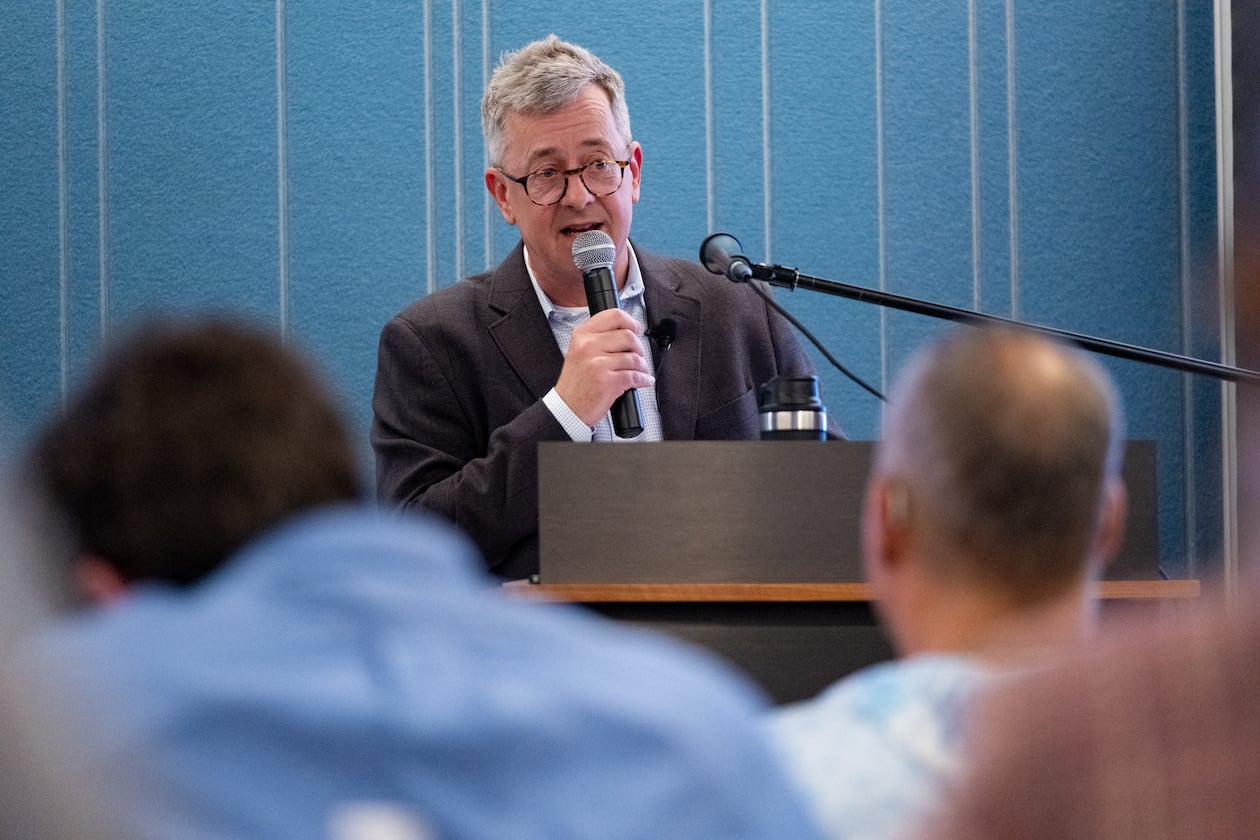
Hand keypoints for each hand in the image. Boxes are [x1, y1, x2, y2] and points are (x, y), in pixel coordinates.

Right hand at [555, 309, 654, 425]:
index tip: (635, 329)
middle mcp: (588, 346)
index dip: (630, 322)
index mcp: (582, 335)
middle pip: (628, 336)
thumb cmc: (575, 382)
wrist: (567, 407)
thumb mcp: (579, 351)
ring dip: (642, 366)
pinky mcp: (607, 381)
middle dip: (639, 347)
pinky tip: (644, 380)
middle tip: (638, 355)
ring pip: (633, 357)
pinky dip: (643, 379)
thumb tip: (628, 331)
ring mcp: (597, 363)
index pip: (614, 315)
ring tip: (641, 370)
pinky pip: (635, 376)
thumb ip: (598, 338)